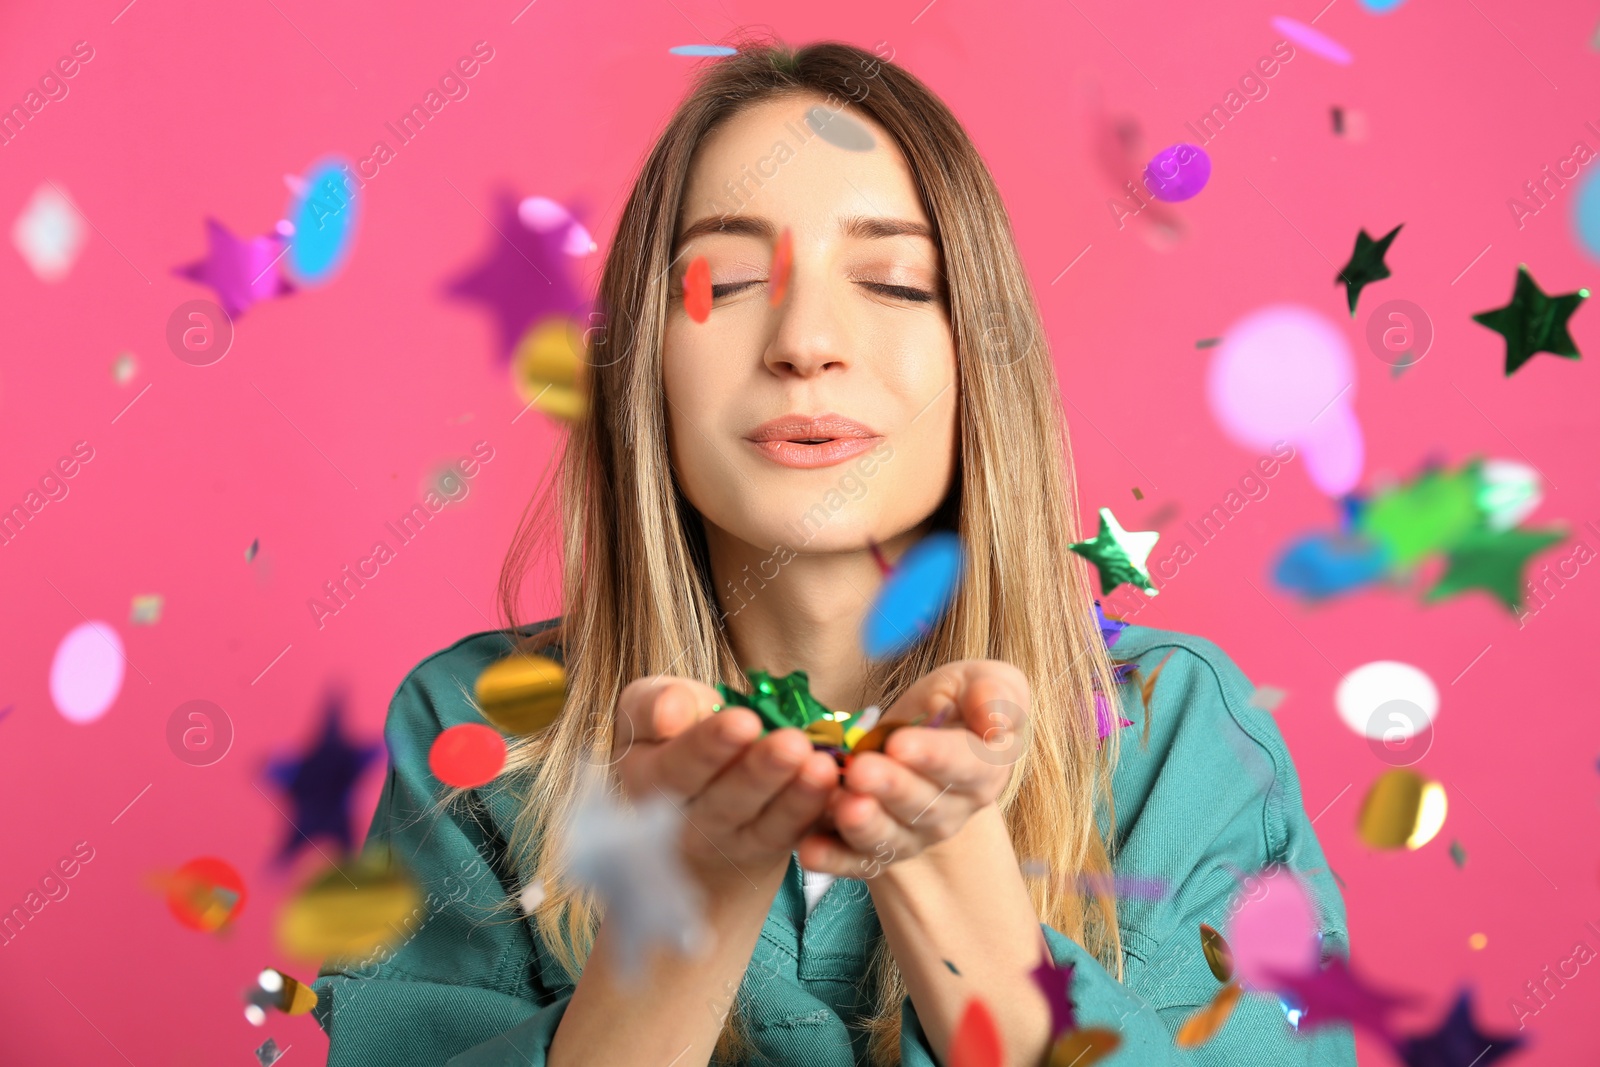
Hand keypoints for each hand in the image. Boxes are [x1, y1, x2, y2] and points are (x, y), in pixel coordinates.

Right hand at [612, 674, 839, 891]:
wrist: (693, 802)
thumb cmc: (675, 738)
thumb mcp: (650, 712)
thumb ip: (653, 704)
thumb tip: (672, 711)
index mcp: (647, 780)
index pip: (675, 768)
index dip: (707, 747)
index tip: (743, 721)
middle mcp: (685, 823)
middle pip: (722, 803)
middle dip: (758, 773)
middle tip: (791, 744)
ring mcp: (729, 842)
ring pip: (762, 825)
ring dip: (795, 797)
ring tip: (822, 766)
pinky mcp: (767, 849)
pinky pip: (791, 835)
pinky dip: (813, 811)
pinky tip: (834, 784)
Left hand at [795, 660, 1028, 877]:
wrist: (917, 738)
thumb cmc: (955, 703)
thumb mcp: (980, 681)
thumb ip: (996, 693)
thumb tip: (997, 723)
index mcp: (985, 768)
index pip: (967, 766)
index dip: (934, 757)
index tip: (901, 743)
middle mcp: (951, 811)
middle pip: (924, 805)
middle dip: (891, 788)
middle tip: (861, 770)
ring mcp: (912, 835)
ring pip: (890, 837)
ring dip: (864, 826)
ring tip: (842, 806)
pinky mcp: (874, 850)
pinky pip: (854, 861)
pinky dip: (832, 859)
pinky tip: (807, 850)